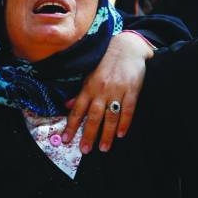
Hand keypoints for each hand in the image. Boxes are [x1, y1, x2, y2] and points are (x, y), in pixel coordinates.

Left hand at [64, 31, 152, 152]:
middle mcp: (101, 90)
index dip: (71, 125)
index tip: (67, 140)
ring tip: (103, 148)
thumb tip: (66, 106)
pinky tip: (121, 134)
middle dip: (88, 134)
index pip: (78, 109)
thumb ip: (79, 93)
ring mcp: (117, 90)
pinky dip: (125, 123)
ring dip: (106, 133)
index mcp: (89, 87)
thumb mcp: (89, 75)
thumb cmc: (105, 62)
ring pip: (110, 116)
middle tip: (85, 150)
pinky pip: (128, 109)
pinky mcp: (132, 90)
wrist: (127, 47)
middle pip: (93, 116)